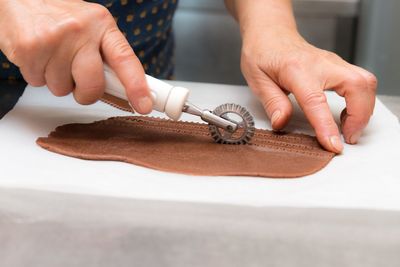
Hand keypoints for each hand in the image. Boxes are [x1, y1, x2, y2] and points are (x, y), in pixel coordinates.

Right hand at [0, 0, 151, 112]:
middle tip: (79, 81)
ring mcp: (54, 40)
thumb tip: (123, 91)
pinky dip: (38, 75)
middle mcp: (80, 30)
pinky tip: (39, 56)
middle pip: (92, 86)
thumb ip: (107, 55)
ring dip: (58, 81)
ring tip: (53, 57)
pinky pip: (38, 83)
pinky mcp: (29, 49)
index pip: (125, 59)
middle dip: (86, 94)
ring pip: (62, 90)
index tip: (144, 105)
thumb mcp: (91, 27)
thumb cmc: (60, 16)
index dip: (136, 86)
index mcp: (102, 24)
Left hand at [240, 27, 376, 152]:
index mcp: (296, 69)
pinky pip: (360, 82)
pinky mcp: (338, 66)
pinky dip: (361, 101)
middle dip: (359, 116)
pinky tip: (347, 114)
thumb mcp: (257, 79)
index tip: (332, 144)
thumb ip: (272, 102)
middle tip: (347, 138)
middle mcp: (320, 63)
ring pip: (365, 82)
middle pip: (356, 85)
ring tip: (348, 129)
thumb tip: (281, 123)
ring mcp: (333, 63)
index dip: (326, 125)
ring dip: (364, 109)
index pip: (316, 101)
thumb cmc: (262, 54)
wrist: (270, 34)